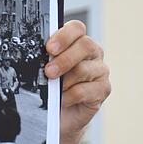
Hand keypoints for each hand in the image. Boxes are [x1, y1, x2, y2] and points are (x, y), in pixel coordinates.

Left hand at [44, 20, 109, 139]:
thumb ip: (46, 60)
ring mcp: (100, 71)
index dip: (64, 36)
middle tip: (48, 72)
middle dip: (64, 59)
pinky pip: (85, 90)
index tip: (49, 48)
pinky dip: (69, 97)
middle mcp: (92, 53)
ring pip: (83, 69)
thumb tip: (39, 56)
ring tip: (52, 90)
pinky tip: (61, 100)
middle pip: (85, 45)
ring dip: (64, 81)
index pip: (76, 28)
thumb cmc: (51, 88)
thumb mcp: (44, 71)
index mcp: (76, 42)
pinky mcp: (103, 89)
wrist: (58, 114)